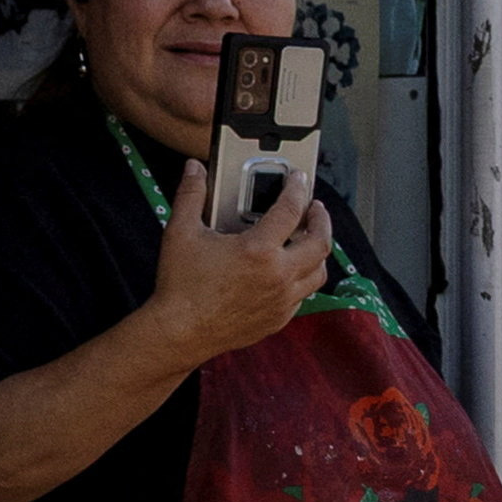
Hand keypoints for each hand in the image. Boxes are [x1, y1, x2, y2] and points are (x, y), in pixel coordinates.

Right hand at [141, 157, 332, 369]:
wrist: (180, 332)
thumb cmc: (180, 284)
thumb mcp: (181, 232)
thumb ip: (191, 195)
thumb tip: (195, 168)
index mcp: (258, 250)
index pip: (291, 210)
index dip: (298, 189)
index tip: (300, 179)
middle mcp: (278, 276)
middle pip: (320, 243)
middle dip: (321, 220)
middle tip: (314, 208)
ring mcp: (282, 301)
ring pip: (318, 273)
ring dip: (317, 252)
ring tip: (308, 238)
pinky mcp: (279, 319)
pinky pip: (303, 295)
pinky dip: (303, 278)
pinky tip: (290, 269)